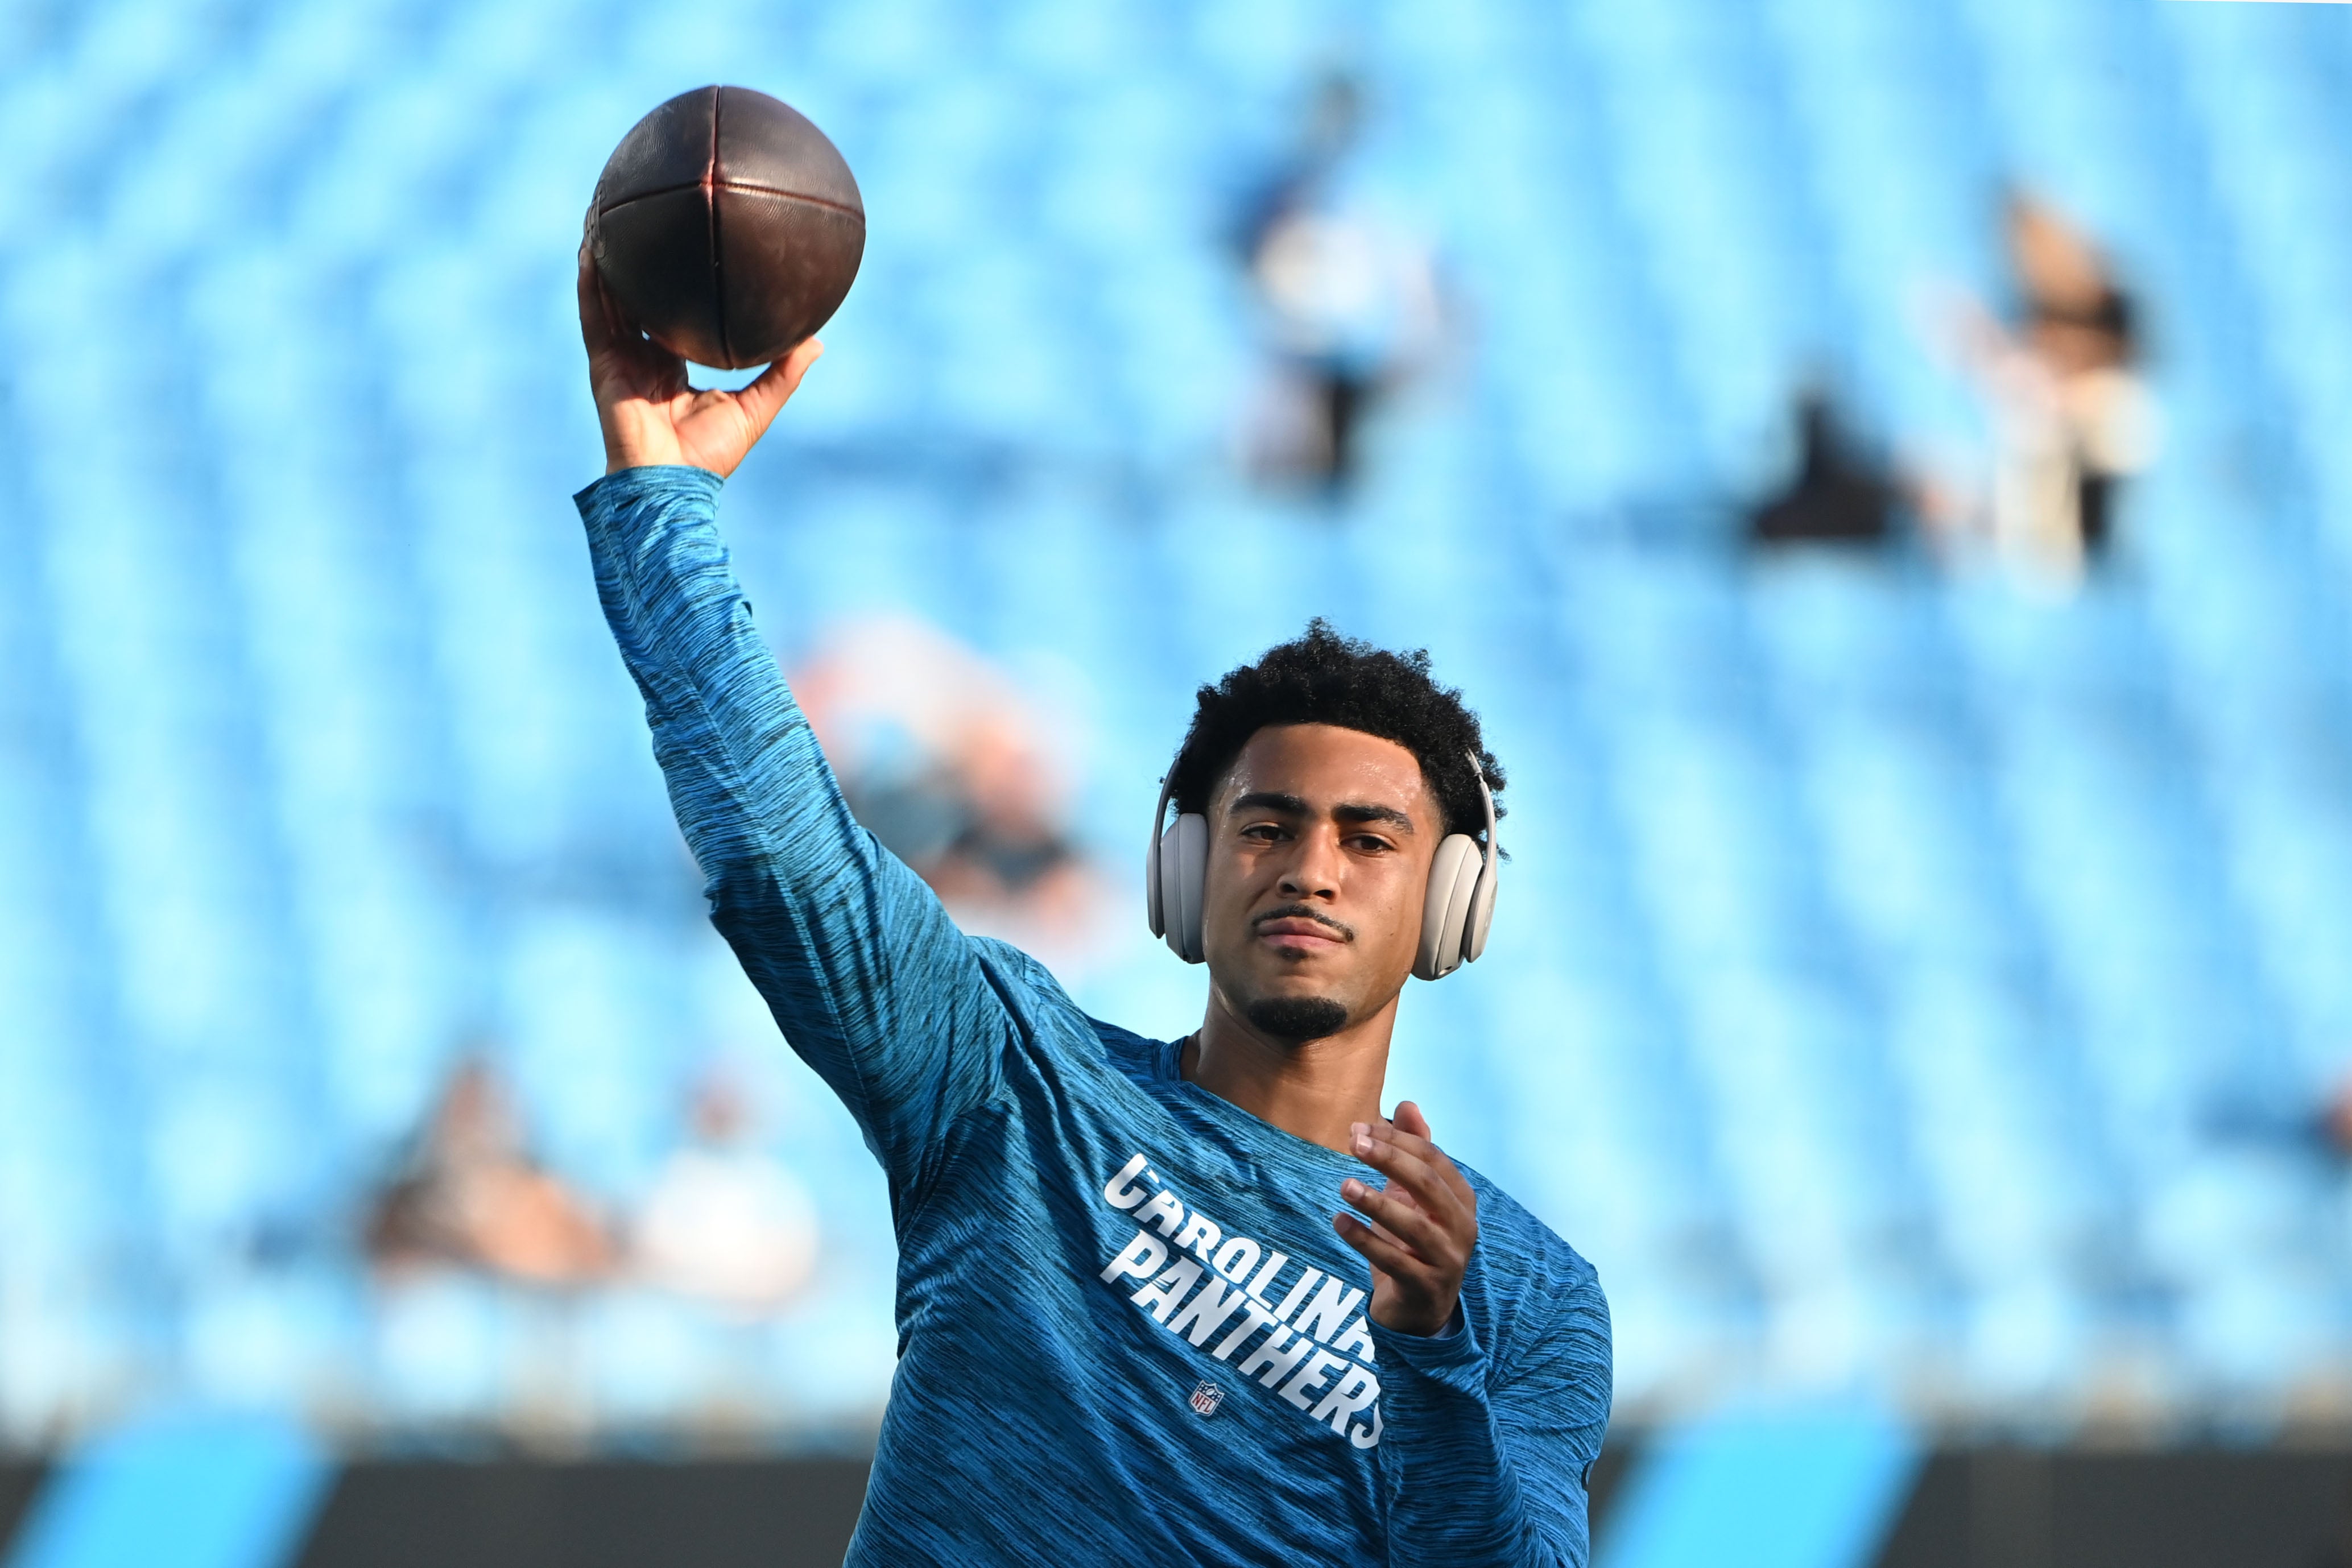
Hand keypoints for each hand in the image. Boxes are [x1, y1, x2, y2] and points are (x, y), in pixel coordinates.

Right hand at [577, 241, 822, 477]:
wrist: (672, 483)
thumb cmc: (711, 456)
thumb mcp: (756, 407)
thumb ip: (783, 373)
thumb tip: (816, 341)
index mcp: (671, 366)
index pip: (669, 316)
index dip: (672, 286)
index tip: (685, 251)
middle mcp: (642, 357)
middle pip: (634, 299)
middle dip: (634, 262)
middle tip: (644, 217)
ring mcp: (620, 359)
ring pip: (608, 298)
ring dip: (607, 259)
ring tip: (609, 214)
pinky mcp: (605, 364)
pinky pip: (594, 315)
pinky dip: (592, 283)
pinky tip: (593, 248)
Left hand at [1333, 1100, 1478, 1336]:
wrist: (1419, 1309)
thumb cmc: (1413, 1243)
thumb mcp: (1412, 1196)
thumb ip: (1412, 1151)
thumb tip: (1407, 1104)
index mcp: (1461, 1199)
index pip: (1432, 1158)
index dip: (1396, 1140)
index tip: (1358, 1129)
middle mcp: (1461, 1227)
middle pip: (1427, 1183)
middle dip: (1390, 1159)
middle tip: (1353, 1143)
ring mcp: (1447, 1259)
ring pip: (1414, 1225)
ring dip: (1377, 1202)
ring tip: (1344, 1186)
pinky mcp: (1425, 1287)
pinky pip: (1394, 1261)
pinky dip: (1365, 1240)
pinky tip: (1339, 1222)